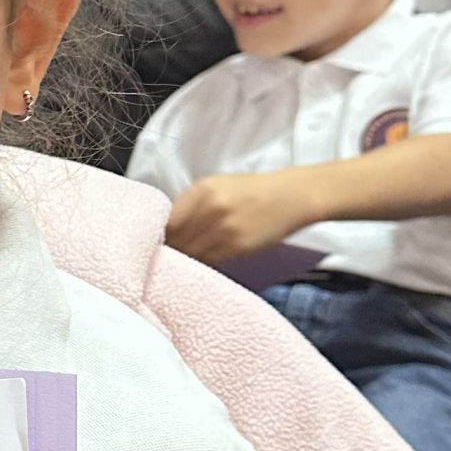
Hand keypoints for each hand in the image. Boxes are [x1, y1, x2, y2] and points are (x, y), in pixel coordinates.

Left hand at [165, 170, 315, 262]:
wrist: (292, 196)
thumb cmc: (254, 192)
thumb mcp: (218, 186)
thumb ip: (193, 204)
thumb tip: (168, 229)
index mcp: (201, 189)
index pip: (167, 221)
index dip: (160, 236)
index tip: (159, 245)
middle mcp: (210, 207)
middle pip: (176, 239)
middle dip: (172, 251)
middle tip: (170, 259)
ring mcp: (224, 227)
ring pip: (191, 253)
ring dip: (186, 260)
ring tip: (186, 264)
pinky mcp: (237, 245)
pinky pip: (210, 261)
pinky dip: (204, 264)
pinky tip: (204, 263)